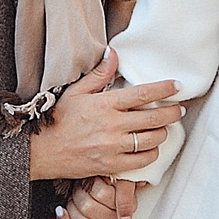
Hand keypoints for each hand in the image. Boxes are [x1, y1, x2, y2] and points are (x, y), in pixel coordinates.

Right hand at [28, 48, 183, 181]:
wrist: (40, 152)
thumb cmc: (56, 120)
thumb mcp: (75, 92)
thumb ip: (99, 74)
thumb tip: (113, 53)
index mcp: (105, 104)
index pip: (143, 93)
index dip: (164, 89)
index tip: (177, 86)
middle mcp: (112, 126)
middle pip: (155, 118)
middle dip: (172, 113)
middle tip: (179, 109)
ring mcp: (113, 147)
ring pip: (152, 140)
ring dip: (163, 133)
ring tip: (163, 128)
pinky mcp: (111, 165)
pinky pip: (142, 161)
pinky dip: (151, 153)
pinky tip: (150, 147)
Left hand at [55, 177, 139, 218]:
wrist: (100, 207)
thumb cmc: (102, 190)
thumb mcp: (111, 179)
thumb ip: (112, 176)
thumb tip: (110, 174)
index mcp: (128, 205)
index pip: (102, 194)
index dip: (91, 185)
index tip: (90, 180)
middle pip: (88, 208)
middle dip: (78, 196)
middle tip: (79, 191)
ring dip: (71, 209)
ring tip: (73, 202)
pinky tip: (61, 213)